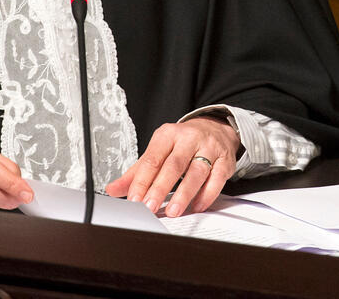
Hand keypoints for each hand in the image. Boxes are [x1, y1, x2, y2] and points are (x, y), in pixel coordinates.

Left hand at [104, 117, 238, 217]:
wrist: (215, 128)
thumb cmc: (182, 144)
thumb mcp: (158, 151)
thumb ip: (137, 172)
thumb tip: (113, 190)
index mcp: (167, 135)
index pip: (152, 159)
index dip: (142, 181)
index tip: (134, 199)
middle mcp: (188, 139)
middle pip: (173, 165)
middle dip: (160, 188)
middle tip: (150, 207)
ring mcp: (209, 148)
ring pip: (196, 172)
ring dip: (184, 194)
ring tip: (172, 211)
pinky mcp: (225, 160)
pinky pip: (216, 178)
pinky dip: (207, 195)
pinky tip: (197, 206)